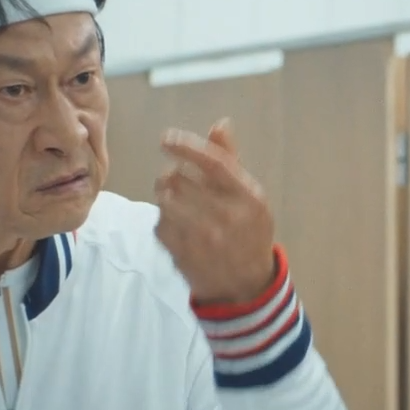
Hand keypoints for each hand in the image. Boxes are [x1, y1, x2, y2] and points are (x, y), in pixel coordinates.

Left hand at [155, 118, 277, 304]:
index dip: (186, 146)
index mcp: (249, 197)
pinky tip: (177, 225)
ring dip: (165, 195)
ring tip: (175, 200)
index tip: (166, 138)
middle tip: (176, 179)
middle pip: (180, 178)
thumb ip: (232, 160)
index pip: (213, 162)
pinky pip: (159, 223)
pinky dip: (163, 219)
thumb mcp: (250, 197)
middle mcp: (227, 217)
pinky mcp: (183, 254)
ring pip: (165, 199)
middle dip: (172, 174)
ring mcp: (204, 238)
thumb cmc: (248, 232)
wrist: (244, 286)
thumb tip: (220, 124)